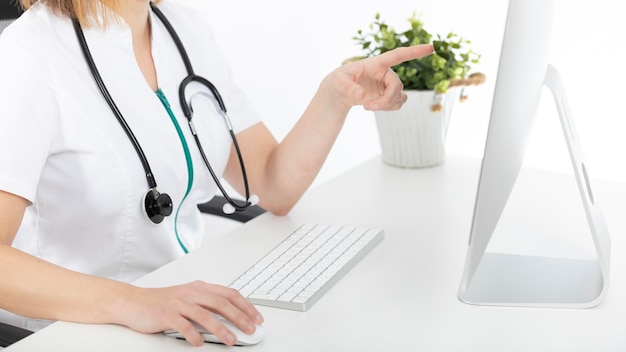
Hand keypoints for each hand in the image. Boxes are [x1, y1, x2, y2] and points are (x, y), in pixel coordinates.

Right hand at [120, 281, 262, 346]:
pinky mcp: (166, 314)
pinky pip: (183, 325)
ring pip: (205, 314)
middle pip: (221, 303)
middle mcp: (191, 292)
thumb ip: (208, 305)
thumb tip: (232, 318)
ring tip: (231, 340)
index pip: (229, 294)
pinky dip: (194, 335)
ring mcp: (179, 302)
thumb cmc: (162, 302)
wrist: (133, 302)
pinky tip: (200, 343)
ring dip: (221, 329)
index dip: (245, 305)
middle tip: (250, 329)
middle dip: (239, 317)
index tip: (256, 317)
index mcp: (200, 287)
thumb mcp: (189, 299)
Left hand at [326, 44, 433, 110]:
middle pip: (397, 86)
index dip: (414, 51)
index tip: (431, 47)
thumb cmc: (339, 82)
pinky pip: (398, 104)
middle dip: (386, 100)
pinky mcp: (388, 95)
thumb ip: (349, 88)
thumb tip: (362, 96)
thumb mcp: (338, 83)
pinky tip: (374, 107)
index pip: (398, 55)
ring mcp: (388, 85)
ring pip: (399, 97)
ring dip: (386, 106)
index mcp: (376, 63)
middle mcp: (386, 73)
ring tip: (368, 107)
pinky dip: (388, 109)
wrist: (341, 92)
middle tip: (368, 108)